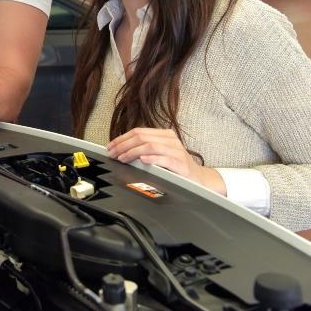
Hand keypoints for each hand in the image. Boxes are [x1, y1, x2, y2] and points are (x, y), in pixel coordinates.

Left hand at [106, 128, 226, 194]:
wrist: (199, 179)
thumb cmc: (177, 167)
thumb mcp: (160, 154)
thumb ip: (144, 149)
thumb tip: (120, 150)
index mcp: (164, 135)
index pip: (138, 132)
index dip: (122, 138)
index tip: (110, 147)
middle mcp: (170, 140)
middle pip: (142, 137)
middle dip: (123, 145)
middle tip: (113, 154)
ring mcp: (177, 151)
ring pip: (150, 145)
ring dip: (133, 152)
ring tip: (123, 158)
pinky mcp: (181, 164)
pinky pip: (165, 159)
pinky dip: (152, 158)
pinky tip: (143, 161)